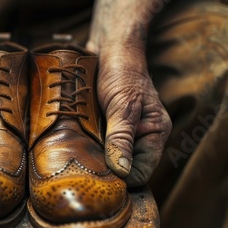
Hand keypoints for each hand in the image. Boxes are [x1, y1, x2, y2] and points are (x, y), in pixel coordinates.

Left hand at [87, 0, 171, 185]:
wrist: (110, 47)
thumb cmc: (123, 71)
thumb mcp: (123, 105)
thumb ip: (122, 137)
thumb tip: (121, 171)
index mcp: (154, 133)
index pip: (141, 173)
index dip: (121, 180)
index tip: (98, 180)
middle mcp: (139, 137)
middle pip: (123, 170)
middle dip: (105, 172)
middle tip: (83, 172)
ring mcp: (121, 133)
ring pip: (107, 160)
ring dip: (93, 160)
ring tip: (76, 160)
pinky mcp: (105, 128)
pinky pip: (96, 146)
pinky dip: (86, 148)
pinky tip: (73, 147)